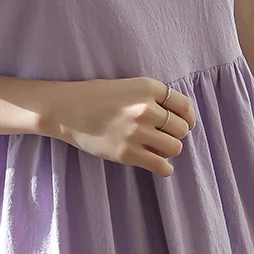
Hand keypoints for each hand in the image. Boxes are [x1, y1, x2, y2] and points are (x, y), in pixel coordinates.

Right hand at [54, 77, 196, 176]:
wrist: (66, 109)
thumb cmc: (96, 97)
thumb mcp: (129, 86)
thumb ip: (153, 98)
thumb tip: (179, 120)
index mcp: (148, 87)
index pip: (185, 106)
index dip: (187, 118)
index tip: (184, 124)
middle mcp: (145, 108)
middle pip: (182, 129)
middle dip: (175, 134)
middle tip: (162, 136)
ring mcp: (136, 132)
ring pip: (175, 147)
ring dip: (169, 150)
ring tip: (156, 148)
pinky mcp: (127, 153)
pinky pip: (162, 166)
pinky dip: (164, 168)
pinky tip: (158, 164)